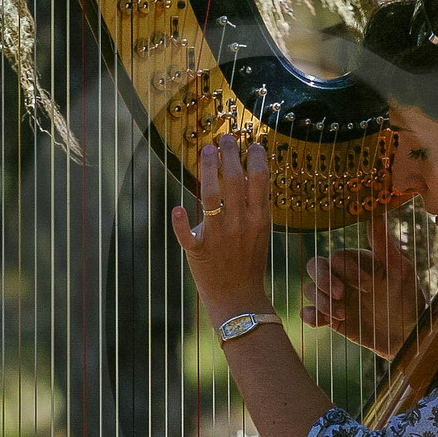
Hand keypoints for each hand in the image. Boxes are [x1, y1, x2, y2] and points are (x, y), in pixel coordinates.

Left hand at [171, 136, 272, 317]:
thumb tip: (243, 172)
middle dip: (230, 154)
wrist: (238, 297)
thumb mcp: (259, 231)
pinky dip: (181, 223)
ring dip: (208, 170)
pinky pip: (188, 235)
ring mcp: (219, 237)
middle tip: (225, 138)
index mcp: (259, 218)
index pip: (260, 179)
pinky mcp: (199, 251)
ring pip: (211, 197)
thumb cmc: (247, 260)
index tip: (252, 142)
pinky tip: (177, 208)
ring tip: (207, 150)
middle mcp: (240, 224)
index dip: (256, 157)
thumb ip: (252, 205)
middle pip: (235, 180)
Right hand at [302, 215, 423, 354]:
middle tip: (340, 294)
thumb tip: (375, 214)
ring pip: (310, 290)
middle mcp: (343, 277)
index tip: (368, 286)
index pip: (337, 257)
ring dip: (321, 301)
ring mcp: (336, 298)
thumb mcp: (401, 271)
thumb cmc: (409, 300)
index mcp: (358, 262)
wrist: (409, 337)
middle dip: (323, 280)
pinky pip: (309, 313)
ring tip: (342, 314)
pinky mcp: (332, 319)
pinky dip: (311, 315)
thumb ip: (384, 245)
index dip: (347, 270)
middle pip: (315, 266)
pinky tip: (323, 322)